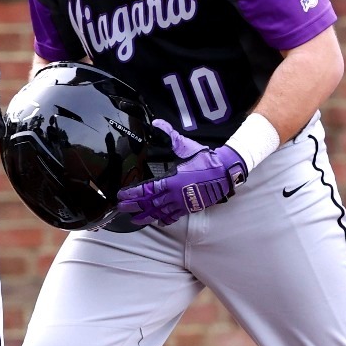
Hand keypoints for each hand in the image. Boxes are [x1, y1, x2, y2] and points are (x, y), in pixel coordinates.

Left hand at [115, 120, 247, 225]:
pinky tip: (159, 222)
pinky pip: (174, 216)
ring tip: (135, 220)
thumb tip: (157, 123)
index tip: (121, 196)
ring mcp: (182, 203)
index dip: (132, 194)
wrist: (224, 171)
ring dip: (146, 216)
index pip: (145, 190)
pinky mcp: (190, 207)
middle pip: (149, 203)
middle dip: (134, 206)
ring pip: (159, 213)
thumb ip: (169, 134)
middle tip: (121, 208)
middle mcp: (173, 195)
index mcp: (170, 181)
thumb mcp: (185, 145)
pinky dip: (165, 220)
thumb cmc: (205, 159)